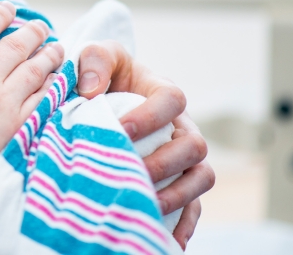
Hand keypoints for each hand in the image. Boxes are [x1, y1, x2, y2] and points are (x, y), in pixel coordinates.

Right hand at [0, 1, 64, 197]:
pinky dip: (52, 87)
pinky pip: (40, 100)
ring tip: (57, 48)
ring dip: (48, 56)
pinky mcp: (13, 126)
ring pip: (33, 70)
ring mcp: (0, 101)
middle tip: (41, 27)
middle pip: (15, 45)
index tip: (9, 9)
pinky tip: (57, 81)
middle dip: (32, 33)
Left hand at [78, 41, 214, 249]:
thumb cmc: (100, 75)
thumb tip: (91, 89)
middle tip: (132, 172)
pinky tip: (165, 239)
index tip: (122, 129)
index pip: (173, 99)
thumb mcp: (95, 56)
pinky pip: (194, 205)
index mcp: (162, 91)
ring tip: (146, 203)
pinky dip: (184, 223)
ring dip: (178, 194)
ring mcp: (183, 156)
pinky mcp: (179, 181)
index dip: (152, 116)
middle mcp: (181, 125)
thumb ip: (93, 60)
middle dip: (165, 162)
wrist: (100, 97)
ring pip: (201, 176)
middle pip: (194, 144)